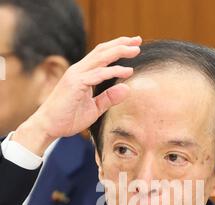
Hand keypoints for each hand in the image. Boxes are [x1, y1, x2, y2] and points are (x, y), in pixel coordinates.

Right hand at [12, 36, 141, 154]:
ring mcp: (76, 75)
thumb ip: (109, 98)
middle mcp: (79, 70)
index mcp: (82, 74)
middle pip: (102, 51)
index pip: (101, 56)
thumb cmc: (68, 118)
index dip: (117, 48)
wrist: (48, 126)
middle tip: (138, 40)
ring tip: (136, 50)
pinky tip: (127, 71)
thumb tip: (127, 89)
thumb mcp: (94, 108)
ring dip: (120, 52)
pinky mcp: (76, 84)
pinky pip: (98, 74)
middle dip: (121, 44)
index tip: (133, 46)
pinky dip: (114, 71)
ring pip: (101, 58)